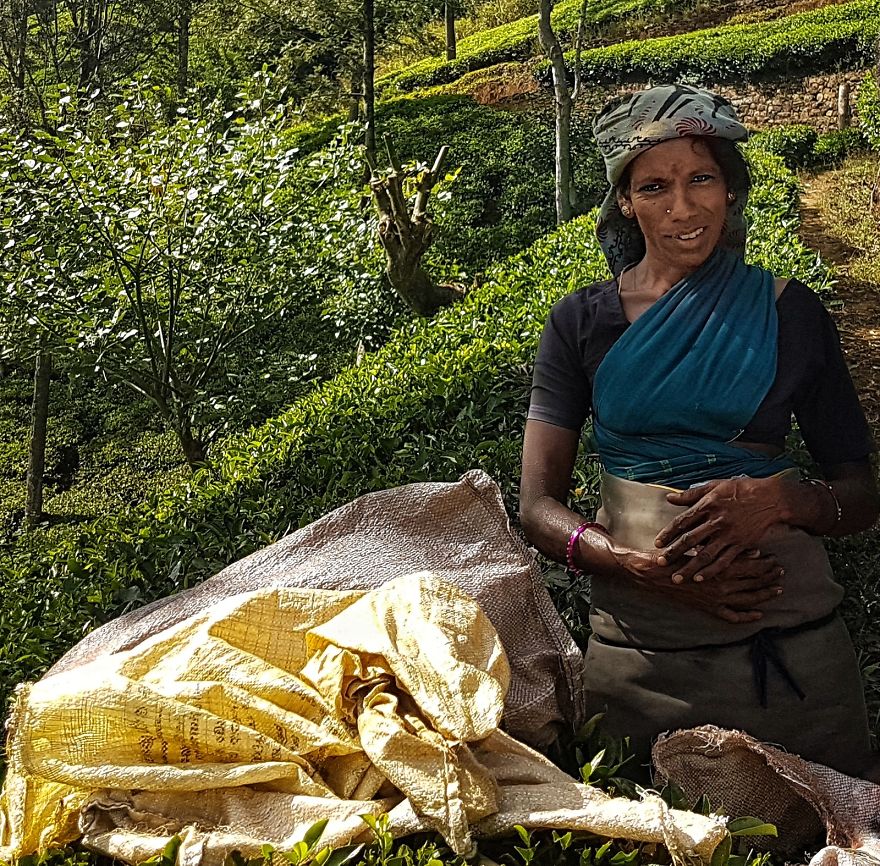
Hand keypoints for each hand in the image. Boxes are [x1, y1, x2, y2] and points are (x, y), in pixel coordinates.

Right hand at [613, 545, 784, 622]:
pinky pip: (733, 616)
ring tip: (777, 590)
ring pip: (748, 599)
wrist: (653, 575)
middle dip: (769, 578)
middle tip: (780, 573)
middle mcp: (722, 585)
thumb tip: (754, 548)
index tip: (775, 560)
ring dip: (764, 595)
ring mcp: (717, 599)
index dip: (765, 564)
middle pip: (754, 582)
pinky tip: (759, 615)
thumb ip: (728, 547)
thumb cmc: (675, 556)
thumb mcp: (700, 545)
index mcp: (720, 566)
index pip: (751, 566)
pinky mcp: (710, 609)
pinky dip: (747, 617)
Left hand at [653, 477, 789, 581]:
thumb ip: (691, 494)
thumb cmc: (741, 490)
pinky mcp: (741, 544)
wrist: (772, 498)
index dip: (668, 533)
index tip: (657, 544)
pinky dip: (711, 571)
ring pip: (705, 554)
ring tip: (677, 578)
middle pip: (690, 540)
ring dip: (690, 567)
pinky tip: (700, 578)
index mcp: (707, 505)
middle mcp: (716, 521)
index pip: (682, 522)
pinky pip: (724, 561)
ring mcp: (729, 534)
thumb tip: (669, 498)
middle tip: (661, 563)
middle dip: (674, 553)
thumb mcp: (715, 486)